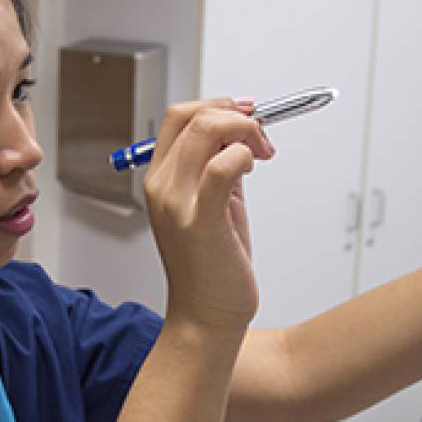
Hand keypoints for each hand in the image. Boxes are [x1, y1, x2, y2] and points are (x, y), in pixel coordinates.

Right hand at [142, 98, 274, 333]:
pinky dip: (244, 154)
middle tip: (260, 134)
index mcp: (159, 180)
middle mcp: (162, 186)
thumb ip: (219, 168)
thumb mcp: (213, 205)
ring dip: (245, 130)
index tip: (245, 113)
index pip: (177, 116)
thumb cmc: (212, 266)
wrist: (206, 316)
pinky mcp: (202, 219)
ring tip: (262, 153)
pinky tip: (253, 166)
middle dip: (234, 114)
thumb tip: (241, 136)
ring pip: (207, 130)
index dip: (215, 104)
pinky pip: (224, 166)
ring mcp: (178, 202)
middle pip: (191, 115)